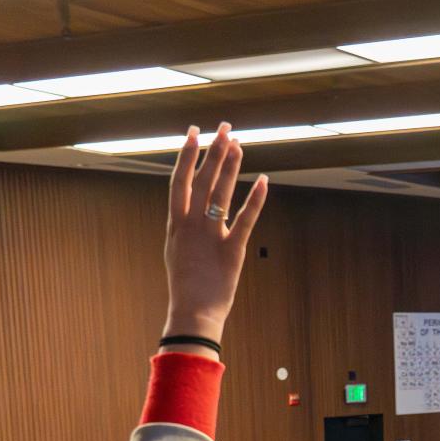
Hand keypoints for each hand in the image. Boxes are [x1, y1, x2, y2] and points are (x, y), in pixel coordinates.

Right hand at [163, 123, 268, 343]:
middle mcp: (191, 224)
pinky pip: (245, 220)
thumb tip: (188, 205)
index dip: (187, 154)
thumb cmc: (186, 284)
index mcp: (175, 223)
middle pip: (202, 179)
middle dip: (213, 150)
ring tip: (239, 143)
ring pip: (221, 193)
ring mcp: (210, 236)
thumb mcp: (177, 248)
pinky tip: (264, 181)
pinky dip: (255, 200)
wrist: (192, 313)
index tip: (194, 132)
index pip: (179, 180)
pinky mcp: (231, 250)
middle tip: (224, 127)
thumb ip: (184, 225)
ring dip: (231, 166)